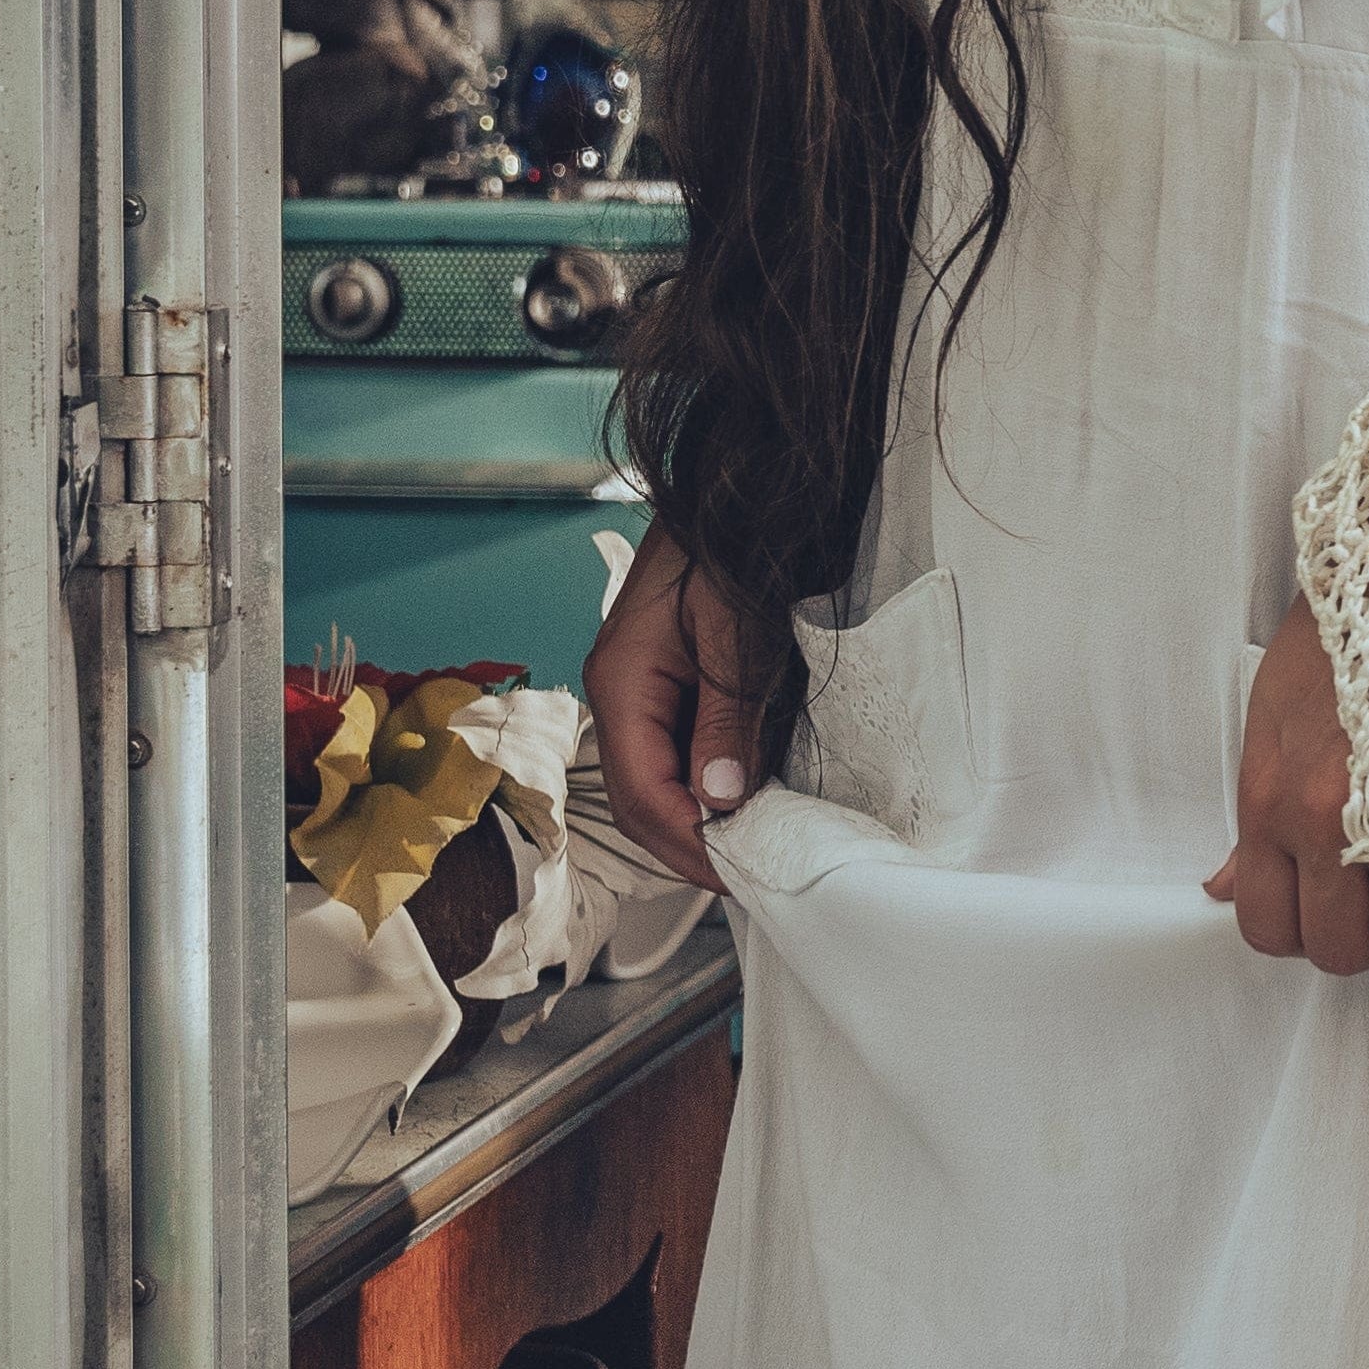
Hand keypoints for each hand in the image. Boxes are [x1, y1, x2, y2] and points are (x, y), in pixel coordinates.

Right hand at [583, 522, 757, 893]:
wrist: (738, 491)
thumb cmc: (730, 546)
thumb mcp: (735, 635)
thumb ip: (726, 718)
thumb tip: (719, 799)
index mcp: (621, 682)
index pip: (641, 793)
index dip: (687, 843)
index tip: (735, 873)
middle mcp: (620, 693)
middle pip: (640, 799)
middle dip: (688, 845)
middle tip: (745, 877)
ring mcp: (642, 690)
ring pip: (657, 781)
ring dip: (696, 821)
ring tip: (748, 851)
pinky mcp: (670, 684)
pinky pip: (678, 751)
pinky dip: (707, 784)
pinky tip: (744, 800)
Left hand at [1205, 591, 1368, 975]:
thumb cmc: (1333, 636)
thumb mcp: (1267, 720)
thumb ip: (1255, 820)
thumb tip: (1224, 887)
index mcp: (1275, 801)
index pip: (1265, 927)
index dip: (1292, 932)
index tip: (1315, 909)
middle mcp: (1330, 820)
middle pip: (1334, 949)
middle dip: (1350, 938)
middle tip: (1365, 898)